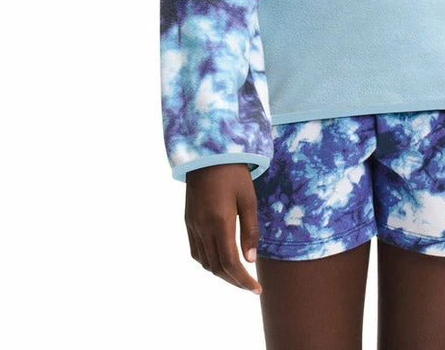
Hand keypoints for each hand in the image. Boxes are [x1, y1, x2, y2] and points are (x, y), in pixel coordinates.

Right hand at [185, 162, 261, 293]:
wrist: (207, 153)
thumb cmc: (233, 173)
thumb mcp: (249, 198)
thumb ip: (250, 230)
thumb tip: (250, 260)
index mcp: (220, 222)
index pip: (230, 263)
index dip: (244, 280)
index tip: (256, 289)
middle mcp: (202, 227)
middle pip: (217, 267)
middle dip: (234, 281)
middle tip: (250, 286)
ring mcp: (192, 225)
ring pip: (204, 262)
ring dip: (221, 273)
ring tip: (238, 275)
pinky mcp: (188, 221)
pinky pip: (196, 251)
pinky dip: (208, 262)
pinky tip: (220, 259)